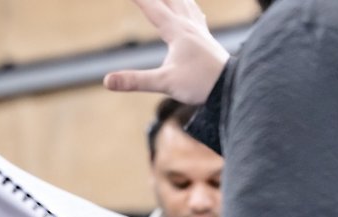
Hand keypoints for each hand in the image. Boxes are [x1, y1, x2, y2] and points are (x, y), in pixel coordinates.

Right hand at [103, 0, 229, 103]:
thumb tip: (107, 80)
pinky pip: (195, 14)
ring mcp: (199, 31)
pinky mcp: (206, 39)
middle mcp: (189, 26)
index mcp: (177, 32)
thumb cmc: (199, 84)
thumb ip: (134, 80)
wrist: (231, 87)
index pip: (153, 8)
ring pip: (185, 3)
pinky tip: (190, 7)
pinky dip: (188, 5)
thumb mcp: (164, 83)